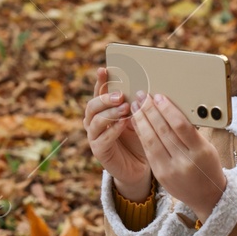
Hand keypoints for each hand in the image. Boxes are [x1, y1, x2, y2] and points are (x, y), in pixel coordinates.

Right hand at [85, 67, 151, 199]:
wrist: (140, 166)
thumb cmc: (141, 139)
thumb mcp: (140, 119)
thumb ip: (137, 106)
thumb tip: (144, 87)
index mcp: (103, 110)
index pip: (99, 92)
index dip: (100, 81)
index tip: (104, 69)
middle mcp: (94, 122)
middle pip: (92, 105)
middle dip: (106, 98)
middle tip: (121, 95)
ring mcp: (95, 136)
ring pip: (95, 120)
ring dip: (110, 113)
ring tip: (125, 108)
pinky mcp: (99, 151)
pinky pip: (102, 139)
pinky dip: (113, 130)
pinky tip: (123, 124)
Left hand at [131, 92, 227, 215]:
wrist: (207, 196)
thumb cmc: (208, 167)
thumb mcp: (206, 148)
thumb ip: (190, 132)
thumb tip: (169, 109)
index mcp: (200, 151)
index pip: (181, 126)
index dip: (167, 109)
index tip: (159, 97)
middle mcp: (184, 161)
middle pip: (163, 131)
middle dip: (151, 111)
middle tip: (143, 96)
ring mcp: (170, 169)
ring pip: (152, 140)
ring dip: (142, 120)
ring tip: (136, 106)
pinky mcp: (160, 175)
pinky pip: (148, 150)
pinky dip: (141, 134)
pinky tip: (137, 123)